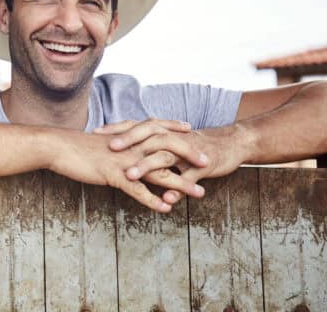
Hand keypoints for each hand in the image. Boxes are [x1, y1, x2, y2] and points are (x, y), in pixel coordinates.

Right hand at [49, 125, 209, 213]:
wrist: (58, 147)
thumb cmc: (77, 146)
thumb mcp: (100, 143)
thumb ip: (116, 144)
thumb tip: (124, 147)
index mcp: (128, 137)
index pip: (158, 130)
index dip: (176, 132)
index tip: (193, 133)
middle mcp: (131, 147)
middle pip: (167, 149)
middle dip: (190, 156)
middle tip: (208, 163)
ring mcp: (124, 161)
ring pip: (159, 172)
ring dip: (181, 184)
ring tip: (200, 193)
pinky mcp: (114, 175)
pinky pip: (138, 190)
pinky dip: (153, 200)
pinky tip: (166, 208)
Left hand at [101, 120, 246, 203]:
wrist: (230, 144)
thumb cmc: (193, 145)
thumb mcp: (168, 142)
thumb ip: (147, 145)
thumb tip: (123, 151)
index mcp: (163, 131)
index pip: (135, 126)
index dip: (116, 129)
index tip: (95, 133)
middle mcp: (173, 138)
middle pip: (147, 136)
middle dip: (128, 141)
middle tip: (110, 149)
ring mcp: (187, 151)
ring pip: (164, 157)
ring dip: (146, 166)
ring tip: (128, 175)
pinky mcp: (203, 166)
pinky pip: (188, 177)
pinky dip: (178, 188)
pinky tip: (166, 199)